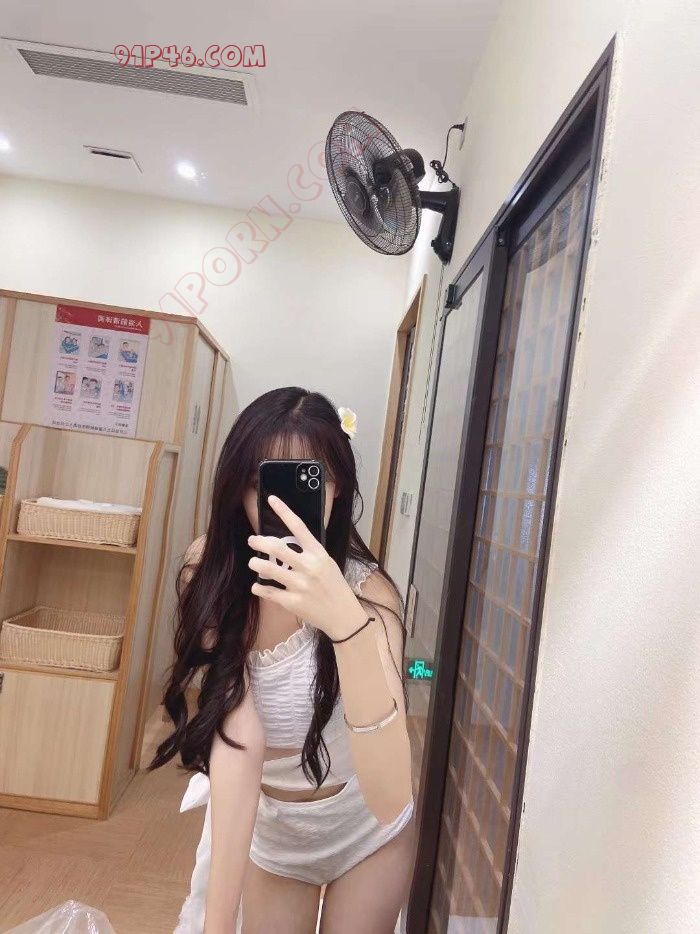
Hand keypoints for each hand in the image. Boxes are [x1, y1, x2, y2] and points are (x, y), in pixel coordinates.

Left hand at [248, 495, 365, 640]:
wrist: (343, 615)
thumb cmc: (334, 587)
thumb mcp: (327, 564)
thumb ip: (309, 553)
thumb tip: (286, 543)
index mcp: (319, 554)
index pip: (299, 527)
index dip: (284, 511)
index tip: (271, 499)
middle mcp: (309, 567)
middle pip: (278, 548)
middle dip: (260, 542)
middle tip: (252, 540)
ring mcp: (301, 585)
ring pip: (270, 569)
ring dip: (257, 564)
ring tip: (253, 562)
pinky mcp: (293, 602)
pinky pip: (269, 592)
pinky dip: (259, 588)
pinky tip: (257, 585)